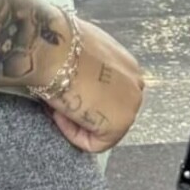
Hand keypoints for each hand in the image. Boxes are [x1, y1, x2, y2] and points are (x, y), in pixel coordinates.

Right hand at [41, 16, 145, 154]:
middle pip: (109, 113)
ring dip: (76, 122)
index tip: (65, 90)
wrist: (54, 50)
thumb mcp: (80, 50)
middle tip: (59, 103)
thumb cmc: (59, 45)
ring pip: (102, 130)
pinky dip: (74, 134)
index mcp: (128, 66)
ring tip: (57, 106)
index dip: (84, 97)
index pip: (111, 94)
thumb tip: (73, 73)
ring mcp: (131, 106)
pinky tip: (60, 114)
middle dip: (83, 112)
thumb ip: (87, 65)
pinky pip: (94, 143)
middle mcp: (136, 85)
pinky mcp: (119, 125)